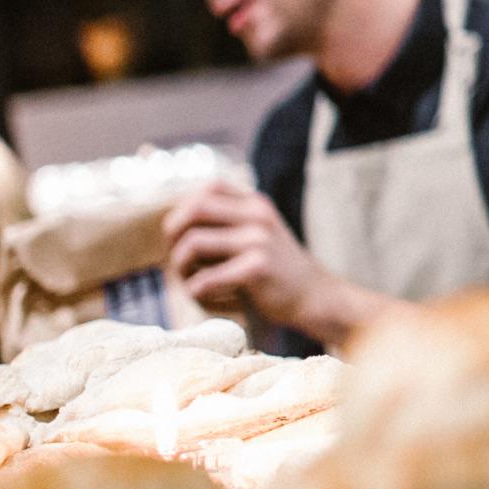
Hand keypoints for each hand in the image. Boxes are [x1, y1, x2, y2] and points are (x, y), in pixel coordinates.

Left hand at [162, 181, 385, 345]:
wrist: (316, 298)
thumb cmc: (278, 272)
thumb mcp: (259, 235)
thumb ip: (227, 224)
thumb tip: (172, 225)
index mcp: (256, 204)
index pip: (207, 188)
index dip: (185, 209)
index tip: (185, 235)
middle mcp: (257, 216)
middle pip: (194, 209)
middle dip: (174, 235)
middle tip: (180, 260)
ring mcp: (259, 240)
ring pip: (193, 244)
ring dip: (181, 268)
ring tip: (192, 283)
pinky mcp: (257, 268)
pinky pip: (204, 280)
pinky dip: (197, 293)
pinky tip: (210, 300)